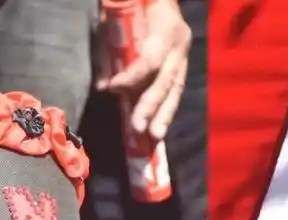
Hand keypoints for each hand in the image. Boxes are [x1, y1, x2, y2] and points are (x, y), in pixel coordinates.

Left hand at [97, 0, 191, 141]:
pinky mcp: (183, 64)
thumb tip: (103, 86)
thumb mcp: (115, 19)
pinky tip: (160, 126)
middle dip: (151, 106)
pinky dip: (167, 109)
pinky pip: (176, 90)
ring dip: (164, 115)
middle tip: (139, 128)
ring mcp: (184, 55)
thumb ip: (109, 51)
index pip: (151, 59)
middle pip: (166, 80)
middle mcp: (180, 44)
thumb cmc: (133, 4)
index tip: (113, 88)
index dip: (133, 77)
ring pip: (176, 89)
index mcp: (166, 29)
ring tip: (156, 137)